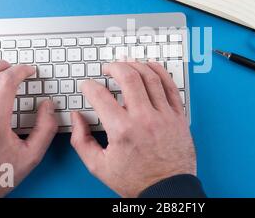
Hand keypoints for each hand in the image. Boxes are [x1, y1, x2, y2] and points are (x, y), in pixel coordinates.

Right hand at [70, 61, 195, 197]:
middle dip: (114, 67)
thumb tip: (76, 118)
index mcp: (122, 130)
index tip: (88, 86)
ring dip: (136, 66)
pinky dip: (160, 73)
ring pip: (150, 77)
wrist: (166, 189)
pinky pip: (171, 86)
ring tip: (127, 64)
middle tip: (108, 68)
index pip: (100, 96)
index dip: (89, 86)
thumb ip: (81, 141)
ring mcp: (164, 115)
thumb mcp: (99, 166)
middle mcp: (144, 118)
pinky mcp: (178, 116)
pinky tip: (151, 67)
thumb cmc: (135, 180)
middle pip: (128, 78)